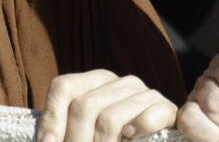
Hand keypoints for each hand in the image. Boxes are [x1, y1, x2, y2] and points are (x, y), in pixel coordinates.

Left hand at [36, 70, 176, 141]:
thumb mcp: (80, 136)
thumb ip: (60, 136)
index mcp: (96, 82)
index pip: (64, 86)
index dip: (51, 120)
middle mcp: (121, 82)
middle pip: (84, 106)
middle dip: (76, 141)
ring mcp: (146, 94)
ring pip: (109, 118)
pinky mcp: (166, 110)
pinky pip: (146, 117)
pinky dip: (135, 132)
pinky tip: (129, 140)